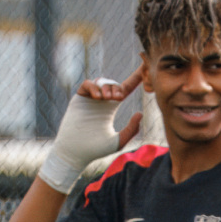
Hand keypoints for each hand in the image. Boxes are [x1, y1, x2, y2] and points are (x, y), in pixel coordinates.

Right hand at [38, 68, 143, 193]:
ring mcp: (89, 99)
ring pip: (101, 81)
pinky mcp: (79, 98)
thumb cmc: (96, 150)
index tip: (144, 70)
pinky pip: (87, 84)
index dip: (135, 79)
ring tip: (108, 98)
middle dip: (118, 87)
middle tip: (119, 97)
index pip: (125, 89)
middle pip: (113, 84)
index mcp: (111, 108)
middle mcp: (101, 101)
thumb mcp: (118, 141)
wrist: (76, 152)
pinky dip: (94, 87)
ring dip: (107, 87)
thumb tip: (140, 113)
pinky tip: (98, 97)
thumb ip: (131, 130)